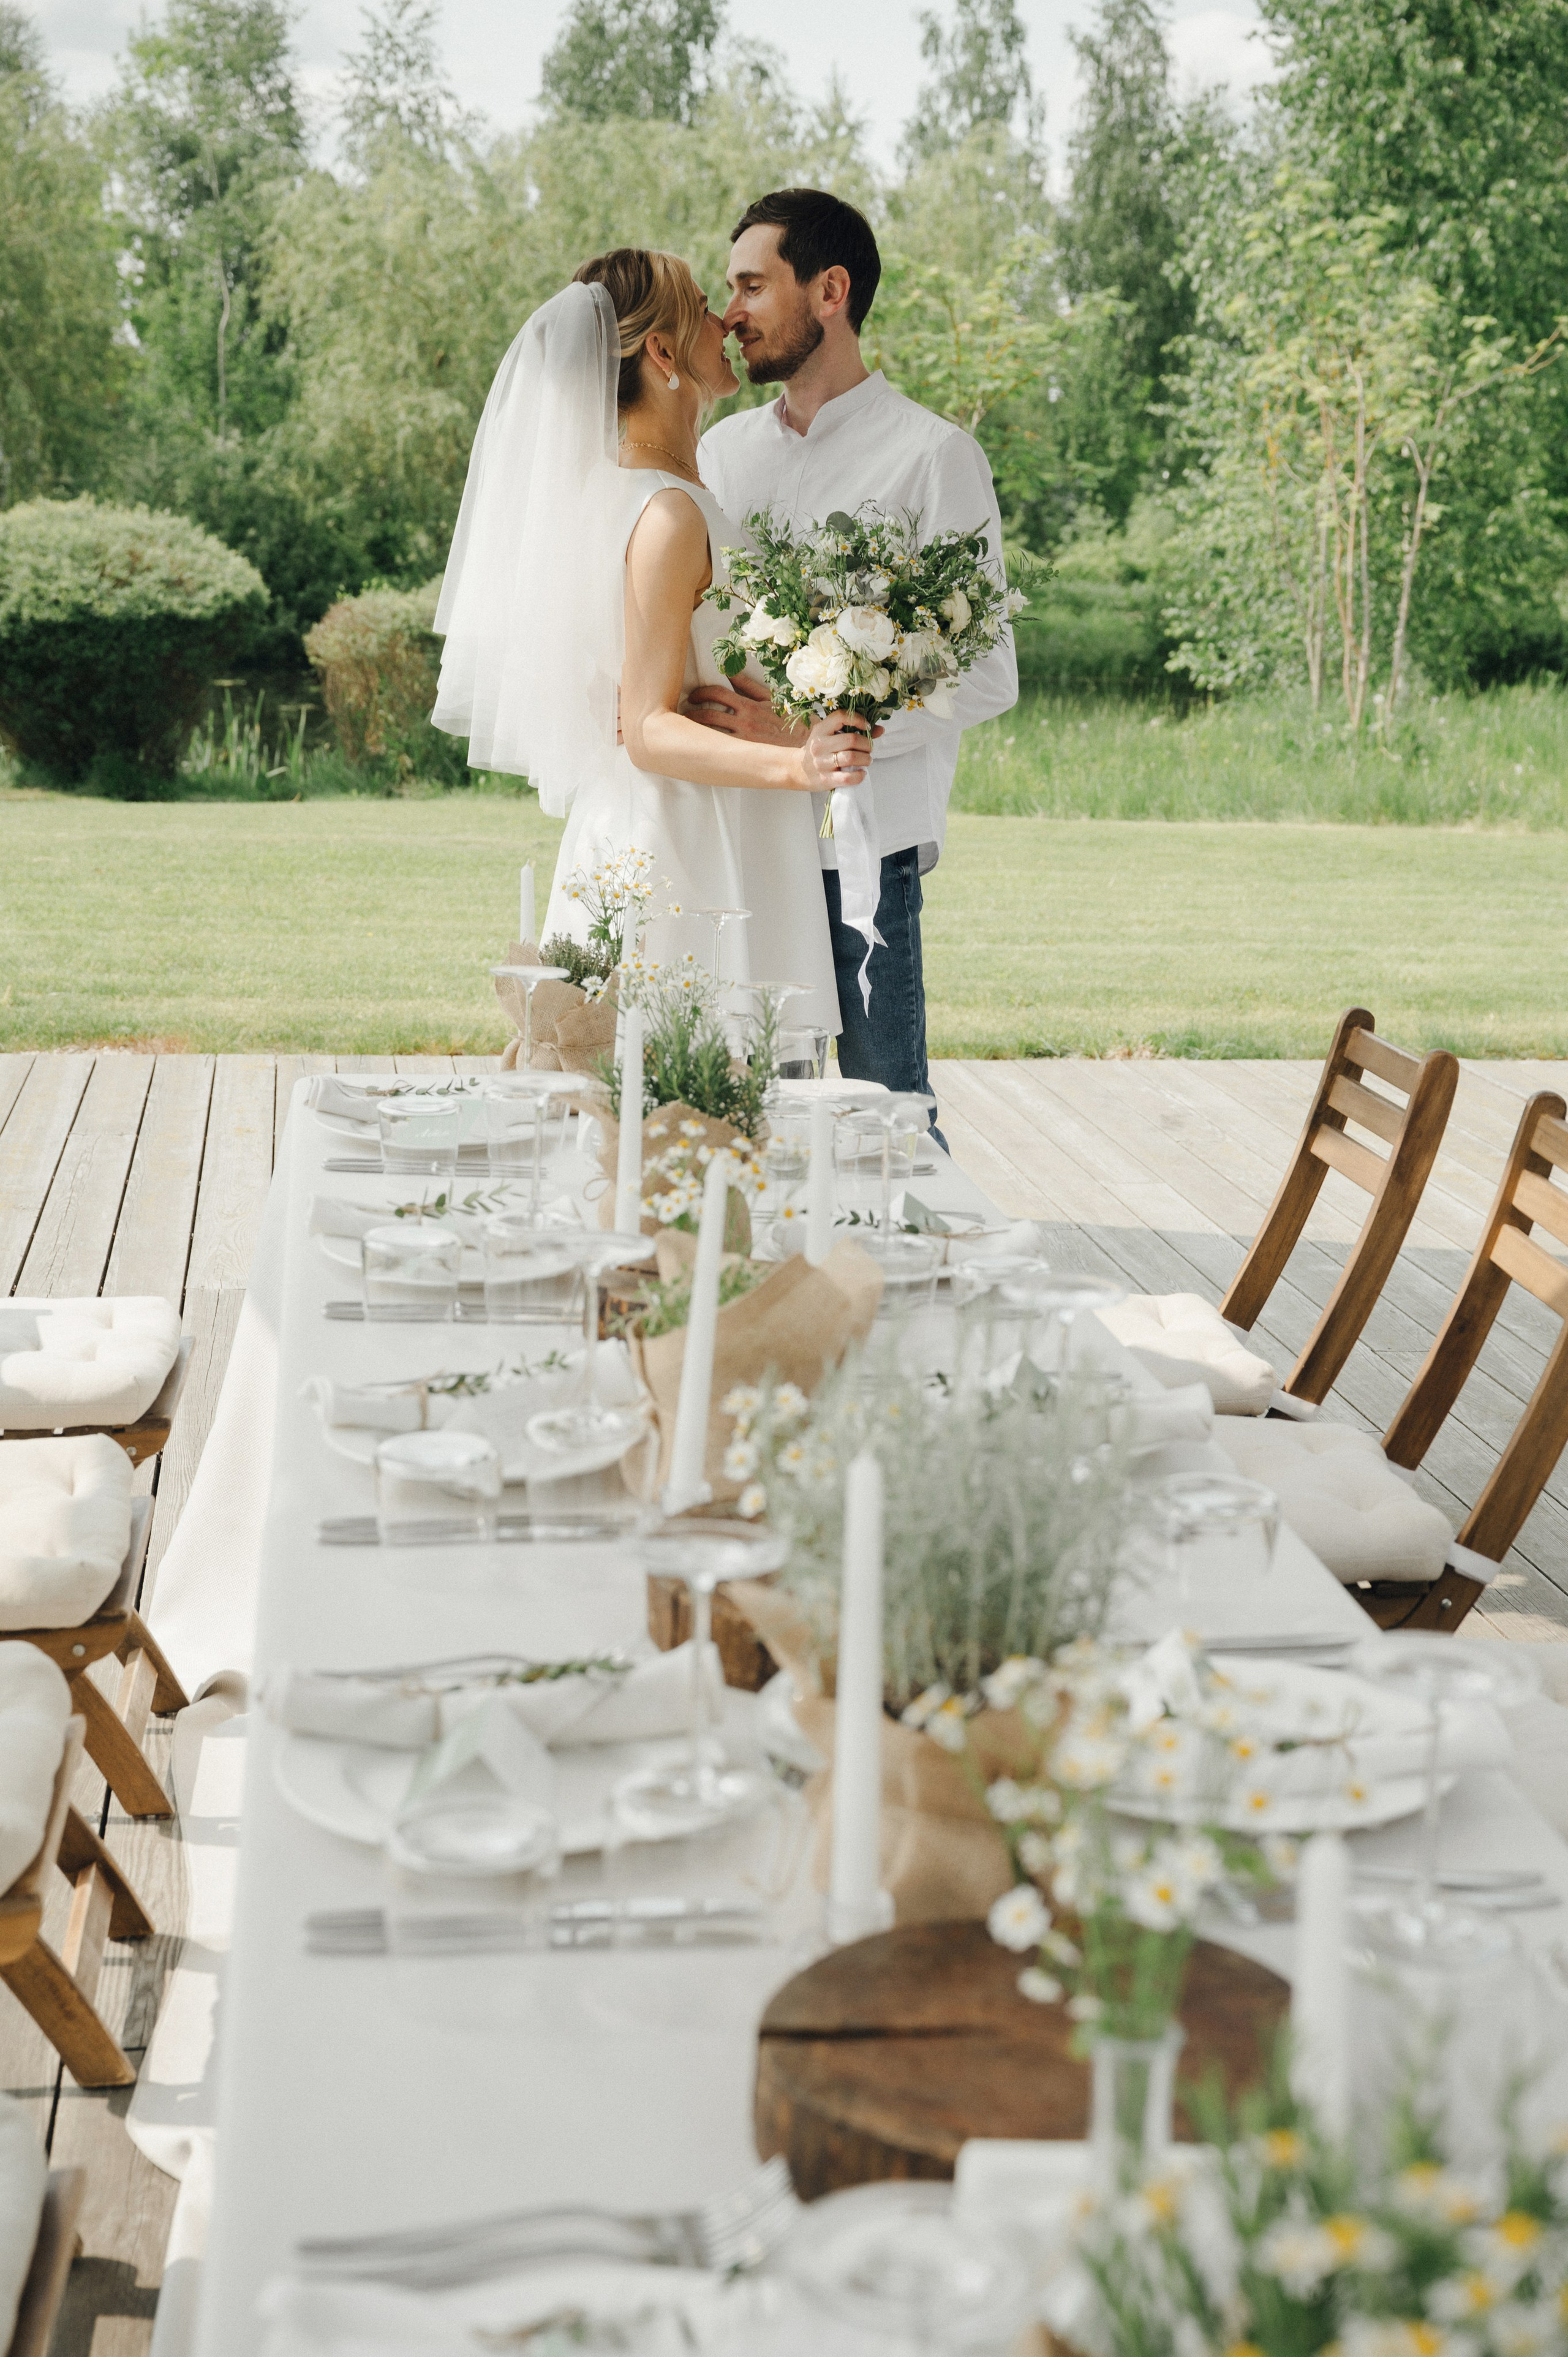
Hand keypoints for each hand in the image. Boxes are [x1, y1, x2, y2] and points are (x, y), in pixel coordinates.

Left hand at [681, 674, 804, 747]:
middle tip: (685, 710)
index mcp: (751, 704)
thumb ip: (750, 686)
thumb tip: (732, 673)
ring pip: (710, 731)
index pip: (718, 692)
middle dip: (692, 711)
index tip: (695, 694)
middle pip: (708, 712)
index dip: (702, 692)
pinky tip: (698, 745)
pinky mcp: (745, 754)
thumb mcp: (773, 699)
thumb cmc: (791, 722)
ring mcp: (743, 739)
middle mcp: (745, 721)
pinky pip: (720, 748)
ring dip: (694, 727)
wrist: (808, 748)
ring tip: (686, 727)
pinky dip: (706, 744)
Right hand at [798, 710, 880, 792]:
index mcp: (821, 730)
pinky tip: (861, 773)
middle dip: (867, 744)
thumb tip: (880, 730)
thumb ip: (853, 730)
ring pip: (851, 757)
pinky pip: (847, 778)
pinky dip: (859, 776)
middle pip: (851, 740)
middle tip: (869, 749)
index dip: (859, 720)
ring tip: (867, 760)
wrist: (798, 770)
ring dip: (865, 759)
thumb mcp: (830, 735)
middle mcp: (819, 745)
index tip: (867, 728)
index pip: (841, 717)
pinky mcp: (825, 779)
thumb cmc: (819, 750)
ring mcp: (821, 763)